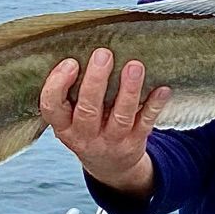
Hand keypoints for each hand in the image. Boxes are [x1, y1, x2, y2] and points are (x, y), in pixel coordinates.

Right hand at [39, 48, 169, 194]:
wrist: (110, 166)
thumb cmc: (87, 129)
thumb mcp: (70, 119)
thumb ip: (71, 94)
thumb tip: (81, 47)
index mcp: (64, 127)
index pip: (52, 107)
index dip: (58, 85)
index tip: (71, 62)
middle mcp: (85, 136)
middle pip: (88, 110)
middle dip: (96, 81)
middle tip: (103, 54)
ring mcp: (111, 141)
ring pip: (120, 117)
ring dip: (128, 91)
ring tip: (134, 66)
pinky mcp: (134, 143)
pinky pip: (145, 123)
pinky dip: (154, 105)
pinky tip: (162, 89)